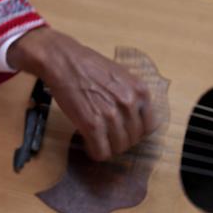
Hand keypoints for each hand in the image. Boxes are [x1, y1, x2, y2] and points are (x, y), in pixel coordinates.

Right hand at [7, 27, 158, 161]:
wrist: (62, 60)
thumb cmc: (87, 64)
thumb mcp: (121, 75)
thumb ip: (131, 96)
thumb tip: (134, 119)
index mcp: (140, 91)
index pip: (149, 127)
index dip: (135, 131)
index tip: (124, 130)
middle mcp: (129, 104)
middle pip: (133, 140)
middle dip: (120, 139)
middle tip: (107, 134)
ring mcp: (111, 115)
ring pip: (118, 148)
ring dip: (107, 146)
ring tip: (96, 138)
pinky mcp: (92, 125)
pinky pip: (101, 151)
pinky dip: (95, 152)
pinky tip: (88, 143)